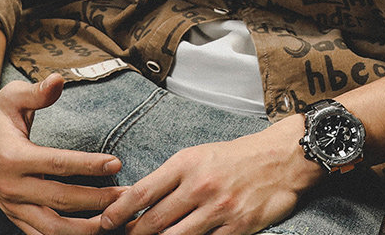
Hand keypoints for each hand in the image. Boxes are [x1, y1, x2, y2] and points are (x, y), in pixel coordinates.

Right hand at [0, 73, 125, 234]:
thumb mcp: (13, 95)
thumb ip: (38, 91)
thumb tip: (58, 80)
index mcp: (12, 157)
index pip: (57, 164)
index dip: (88, 165)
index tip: (116, 164)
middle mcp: (11, 186)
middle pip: (60, 199)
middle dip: (96, 200)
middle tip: (125, 195)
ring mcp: (11, 205)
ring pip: (50, 227)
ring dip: (83, 227)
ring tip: (112, 219)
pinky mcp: (12, 214)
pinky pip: (39, 234)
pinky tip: (88, 230)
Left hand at [99, 114, 322, 234]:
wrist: (280, 158)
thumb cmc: (236, 156)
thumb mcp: (201, 156)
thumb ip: (173, 177)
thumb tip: (140, 199)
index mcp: (187, 163)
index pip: (143, 192)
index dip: (118, 211)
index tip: (103, 222)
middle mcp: (199, 186)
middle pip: (153, 221)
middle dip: (132, 234)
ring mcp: (218, 210)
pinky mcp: (236, 228)